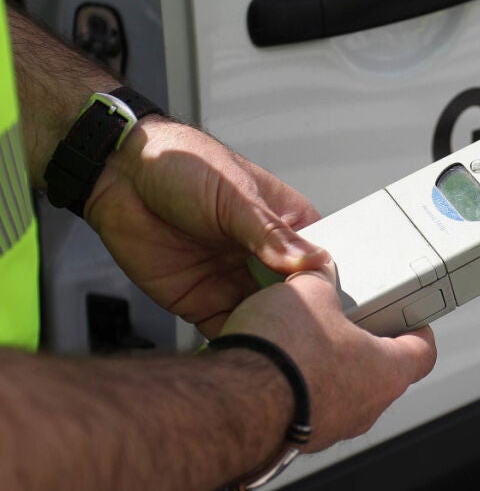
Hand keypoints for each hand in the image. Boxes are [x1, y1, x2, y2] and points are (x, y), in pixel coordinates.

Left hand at [84, 116, 327, 336]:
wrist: (119, 175)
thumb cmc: (183, 164)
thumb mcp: (234, 195)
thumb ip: (270, 233)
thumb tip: (311, 261)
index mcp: (284, 224)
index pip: (318, 262)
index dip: (324, 286)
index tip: (328, 307)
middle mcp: (263, 256)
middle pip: (294, 297)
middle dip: (298, 317)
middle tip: (301, 335)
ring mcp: (234, 281)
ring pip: (264, 319)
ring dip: (269, 332)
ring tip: (277, 348)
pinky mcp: (202, 302)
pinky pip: (228, 329)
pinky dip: (237, 342)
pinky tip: (245, 348)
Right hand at [220, 261, 436, 449]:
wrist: (233, 403)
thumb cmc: (285, 352)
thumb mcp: (309, 293)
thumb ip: (320, 278)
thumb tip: (317, 270)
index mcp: (387, 372)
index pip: (423, 352)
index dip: (418, 330)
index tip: (411, 317)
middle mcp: (366, 408)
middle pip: (381, 373)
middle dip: (365, 344)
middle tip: (348, 318)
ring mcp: (331, 427)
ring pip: (342, 393)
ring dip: (328, 369)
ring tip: (303, 339)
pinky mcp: (295, 439)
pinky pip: (306, 408)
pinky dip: (297, 388)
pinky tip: (274, 367)